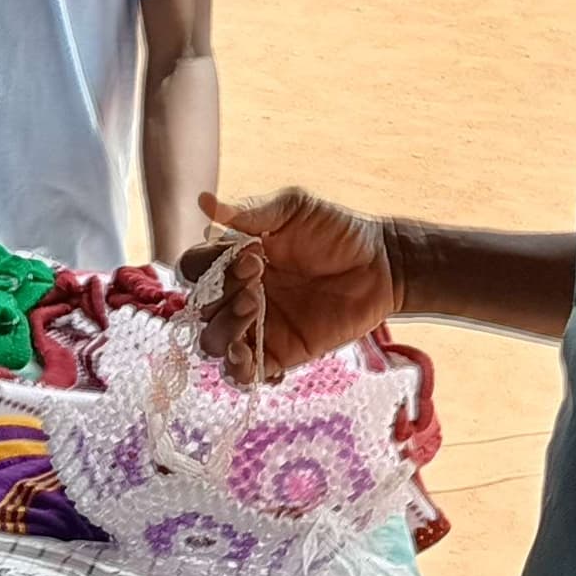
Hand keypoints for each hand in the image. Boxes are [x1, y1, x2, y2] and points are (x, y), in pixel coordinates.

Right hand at [181, 187, 398, 384]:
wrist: (381, 265)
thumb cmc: (337, 231)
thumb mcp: (294, 209)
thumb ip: (250, 211)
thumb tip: (203, 201)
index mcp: (234, 261)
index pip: (193, 269)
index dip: (208, 265)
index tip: (251, 254)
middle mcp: (238, 295)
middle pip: (199, 309)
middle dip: (220, 295)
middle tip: (258, 280)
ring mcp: (257, 327)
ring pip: (213, 343)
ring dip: (224, 330)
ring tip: (254, 309)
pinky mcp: (279, 354)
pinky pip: (243, 374)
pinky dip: (236, 370)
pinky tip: (246, 355)